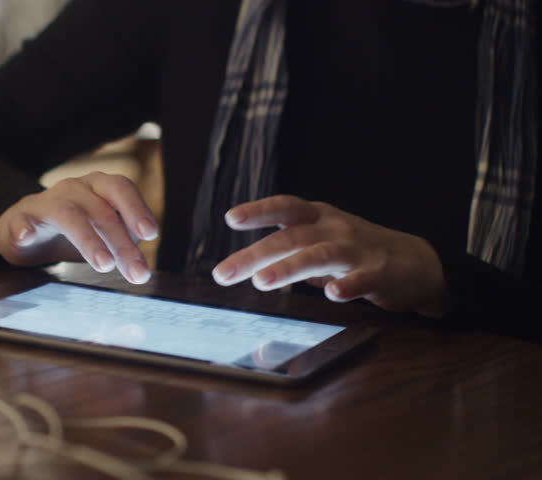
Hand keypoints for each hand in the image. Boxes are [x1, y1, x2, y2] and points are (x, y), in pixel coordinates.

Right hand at [0, 172, 157, 283]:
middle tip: (136, 271)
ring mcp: (46, 202)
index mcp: (99, 187)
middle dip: (121, 242)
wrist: (27, 230)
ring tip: (104, 264)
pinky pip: (21, 220)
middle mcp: (75, 189)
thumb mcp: (105, 234)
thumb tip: (142, 265)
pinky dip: (24, 227)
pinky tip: (27, 237)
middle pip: (101, 210)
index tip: (151, 234)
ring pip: (69, 215)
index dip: (137, 209)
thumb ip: (126, 242)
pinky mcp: (20, 218)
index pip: (121, 189)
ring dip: (89, 240)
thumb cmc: (75, 231)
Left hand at [211, 195, 448, 316]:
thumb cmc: (359, 251)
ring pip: (318, 255)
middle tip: (223, 274)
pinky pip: (361, 279)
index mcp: (319, 217)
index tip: (231, 219)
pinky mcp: (380, 274)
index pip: (286, 207)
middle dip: (254, 255)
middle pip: (290, 238)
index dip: (259, 211)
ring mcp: (357, 250)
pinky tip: (331, 294)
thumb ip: (289, 247)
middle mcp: (335, 229)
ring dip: (288, 268)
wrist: (419, 263)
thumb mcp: (322, 239)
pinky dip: (347, 286)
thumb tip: (248, 264)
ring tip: (262, 281)